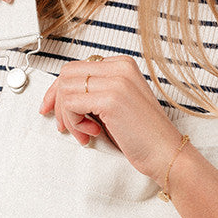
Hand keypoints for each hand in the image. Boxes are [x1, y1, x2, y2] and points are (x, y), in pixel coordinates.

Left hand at [38, 55, 183, 184]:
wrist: (166, 153)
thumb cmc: (143, 135)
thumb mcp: (117, 104)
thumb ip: (96, 92)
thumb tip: (61, 95)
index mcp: (122, 65)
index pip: (76, 67)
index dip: (58, 90)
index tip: (51, 107)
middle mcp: (119, 67)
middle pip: (67, 75)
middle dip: (58, 103)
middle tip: (65, 126)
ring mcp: (116, 81)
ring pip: (66, 89)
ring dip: (68, 117)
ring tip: (85, 133)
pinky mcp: (111, 99)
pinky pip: (71, 104)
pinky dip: (74, 123)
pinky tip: (92, 133)